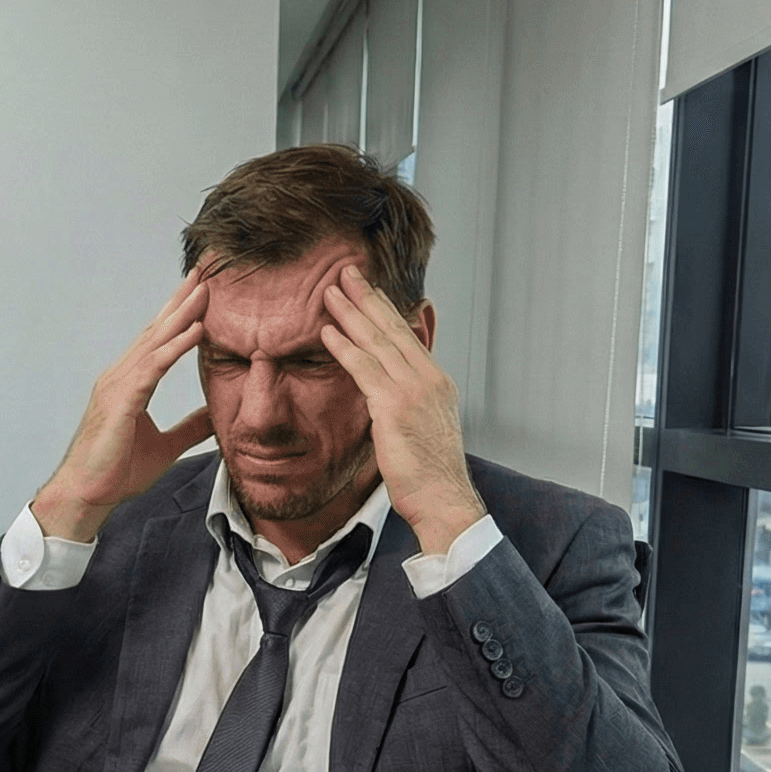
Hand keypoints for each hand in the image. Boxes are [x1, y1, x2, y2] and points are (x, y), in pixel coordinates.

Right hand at [32, 275, 215, 543]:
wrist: (86, 496)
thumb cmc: (115, 474)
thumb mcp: (165, 447)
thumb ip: (189, 427)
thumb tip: (215, 415)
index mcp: (128, 384)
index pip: (157, 341)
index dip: (179, 315)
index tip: (201, 292)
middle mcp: (120, 377)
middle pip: (156, 331)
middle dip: (181, 301)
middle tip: (204, 272)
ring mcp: (117, 385)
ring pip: (155, 342)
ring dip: (182, 314)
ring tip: (205, 290)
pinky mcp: (121, 401)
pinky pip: (153, 367)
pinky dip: (176, 347)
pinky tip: (196, 331)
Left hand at [320, 266, 485, 552]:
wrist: (444, 500)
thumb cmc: (431, 476)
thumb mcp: (422, 431)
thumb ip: (406, 407)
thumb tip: (385, 400)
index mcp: (436, 382)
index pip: (407, 336)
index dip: (385, 309)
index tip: (367, 290)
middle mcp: (428, 378)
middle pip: (393, 328)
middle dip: (367, 297)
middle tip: (346, 271)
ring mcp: (414, 390)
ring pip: (377, 342)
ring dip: (350, 314)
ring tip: (328, 292)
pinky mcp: (395, 407)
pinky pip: (364, 369)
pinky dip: (344, 347)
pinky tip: (327, 331)